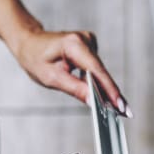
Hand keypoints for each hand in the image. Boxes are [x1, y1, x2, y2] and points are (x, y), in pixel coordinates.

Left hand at [13, 29, 129, 116]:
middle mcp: (84, 40)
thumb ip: (74, 88)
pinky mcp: (89, 47)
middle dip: (110, 93)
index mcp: (73, 44)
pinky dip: (96, 81)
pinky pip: (96, 68)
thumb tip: (94, 100)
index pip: (96, 70)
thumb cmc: (34, 58)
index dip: (110, 90)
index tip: (121, 106)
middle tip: (124, 113)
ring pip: (99, 71)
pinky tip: (100, 93)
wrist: (29, 44)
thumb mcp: (50, 78)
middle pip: (101, 71)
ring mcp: (88, 42)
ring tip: (114, 108)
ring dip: (103, 88)